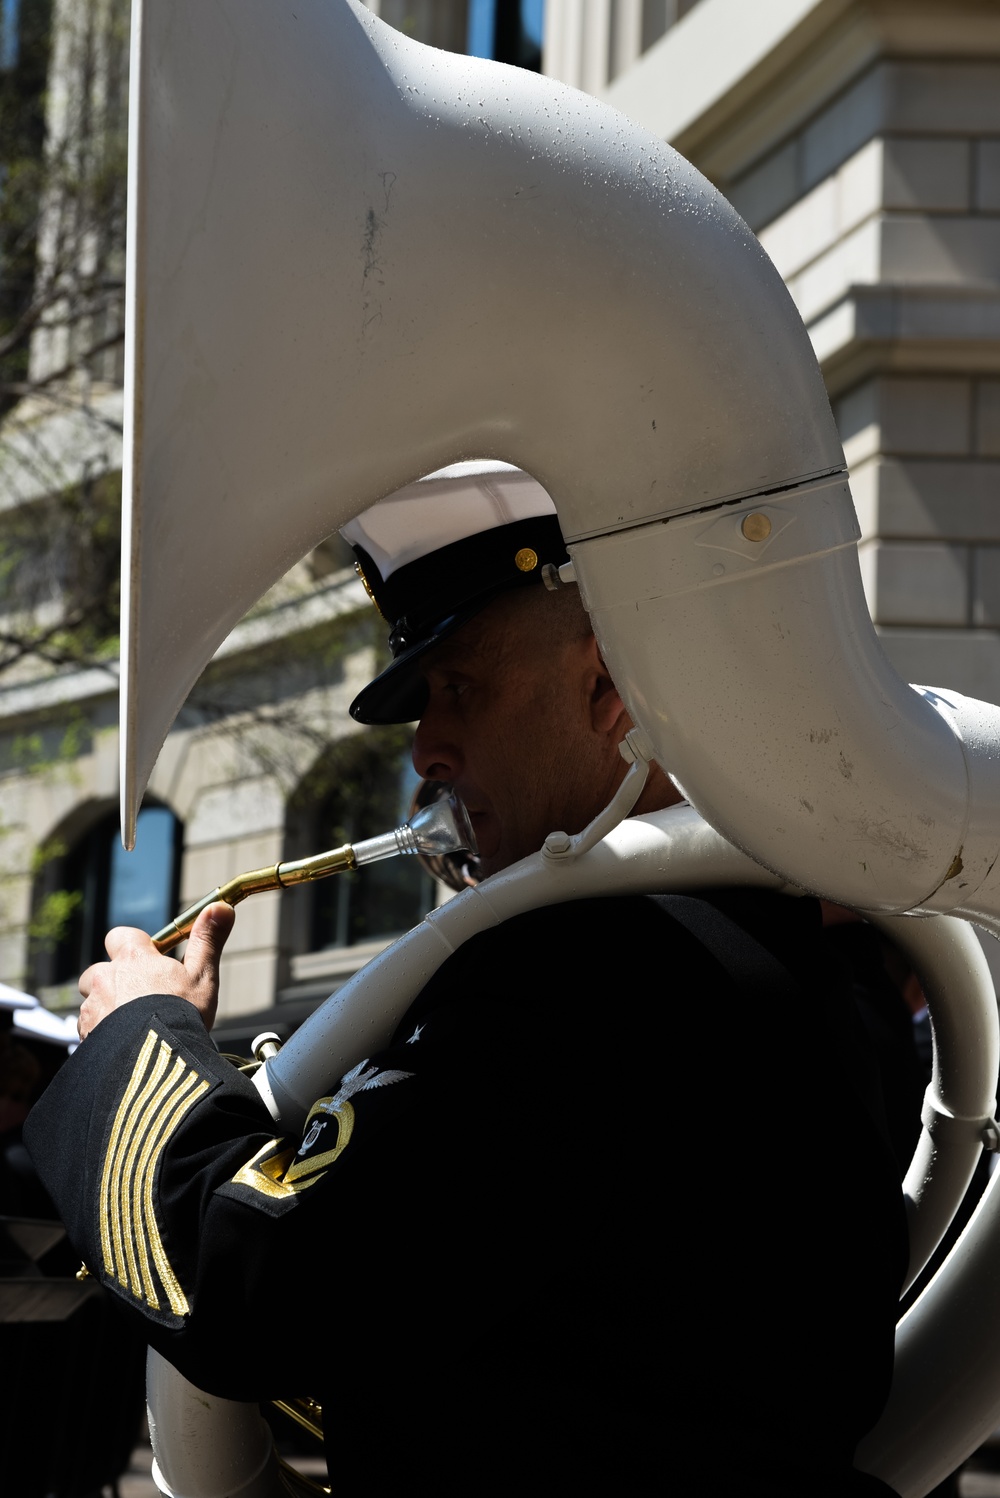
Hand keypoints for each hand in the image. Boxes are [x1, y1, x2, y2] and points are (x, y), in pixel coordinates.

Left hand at [77, 903, 234, 1039]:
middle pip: (99, 970)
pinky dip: (101, 1032)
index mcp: (133, 958)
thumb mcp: (203, 975)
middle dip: (113, 980)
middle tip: (139, 997)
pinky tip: (122, 1044)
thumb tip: (220, 906)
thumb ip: (207, 940)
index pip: (120, 936)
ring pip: (93, 1000)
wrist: (154, 1058)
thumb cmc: (181, 1013)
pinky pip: (88, 1028)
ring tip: (131, 1026)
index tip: (148, 959)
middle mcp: (106, 976)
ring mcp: (93, 1006)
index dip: (132, 946)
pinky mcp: (84, 1033)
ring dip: (107, 1008)